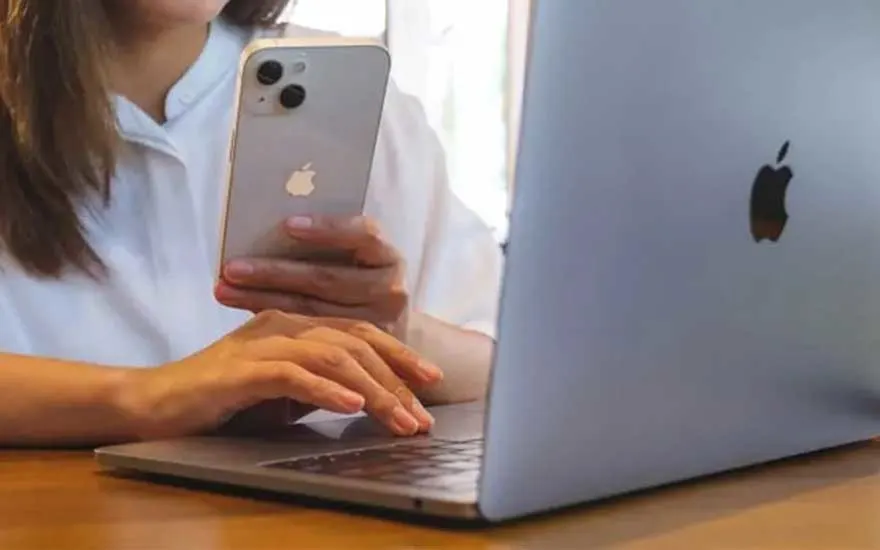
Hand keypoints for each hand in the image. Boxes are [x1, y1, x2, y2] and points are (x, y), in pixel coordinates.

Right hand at [117, 310, 441, 439]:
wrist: (155, 404)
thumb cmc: (223, 401)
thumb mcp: (284, 392)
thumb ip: (321, 385)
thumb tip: (367, 398)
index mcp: (297, 325)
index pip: (359, 335)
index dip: (399, 356)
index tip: (430, 382)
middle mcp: (285, 325)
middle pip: (355, 344)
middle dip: (396, 380)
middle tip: (423, 414)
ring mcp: (263, 343)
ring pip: (334, 357)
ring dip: (374, 391)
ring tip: (400, 420)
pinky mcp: (242, 369)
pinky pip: (294, 375)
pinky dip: (327, 390)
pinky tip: (351, 406)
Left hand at [216, 215, 408, 333]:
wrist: (391, 343)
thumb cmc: (359, 285)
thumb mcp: (354, 261)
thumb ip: (326, 247)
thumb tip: (266, 224)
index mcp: (387, 256)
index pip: (364, 234)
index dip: (327, 229)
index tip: (288, 225)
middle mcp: (389, 290)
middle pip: (328, 278)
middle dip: (275, 270)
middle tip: (233, 267)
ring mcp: (378, 324)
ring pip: (312, 310)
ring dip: (263, 298)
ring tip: (225, 289)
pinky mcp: (359, 352)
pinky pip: (310, 337)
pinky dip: (276, 322)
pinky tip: (247, 314)